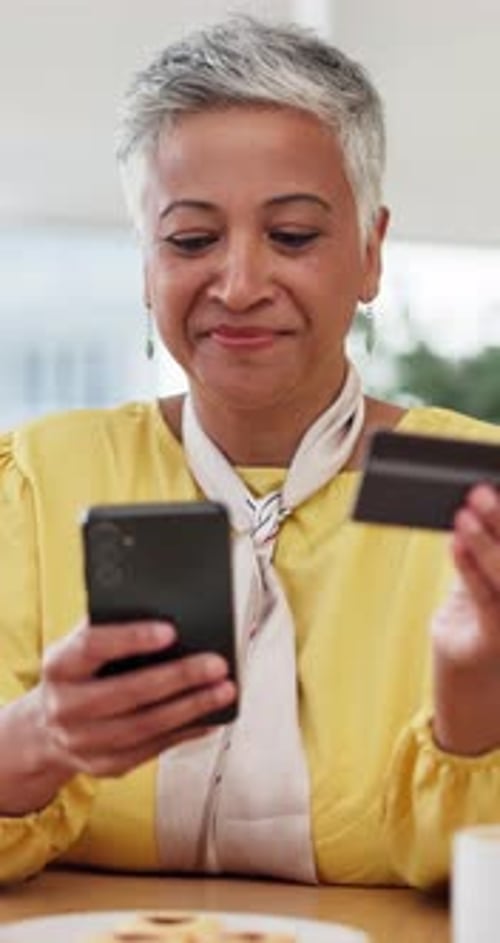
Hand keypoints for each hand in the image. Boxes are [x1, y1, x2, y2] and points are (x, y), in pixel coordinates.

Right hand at [0, 619, 235, 813]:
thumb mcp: (80, 648)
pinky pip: (153, 749)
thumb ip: (112, 630)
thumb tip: (168, 614)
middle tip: (216, 664)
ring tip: (224, 689)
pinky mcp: (105, 765)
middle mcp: (65, 706)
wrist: (46, 729)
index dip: (131, 638)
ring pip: (145, 725)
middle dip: (178, 677)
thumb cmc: (79, 675)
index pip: (92, 646)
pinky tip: (210, 716)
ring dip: (191, 707)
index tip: (170, 630)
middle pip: (127, 692)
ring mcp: (83, 741)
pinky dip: (186, 731)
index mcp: (59, 665)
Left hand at [432, 483, 499, 753]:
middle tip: (480, 489)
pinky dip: (469, 567)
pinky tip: (455, 542)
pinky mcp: (495, 641)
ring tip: (465, 510)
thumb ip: (481, 556)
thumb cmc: (475, 627)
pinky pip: (485, 599)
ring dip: (486, 540)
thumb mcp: (481, 588)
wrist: (469, 692)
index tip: (496, 478)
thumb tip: (472, 505)